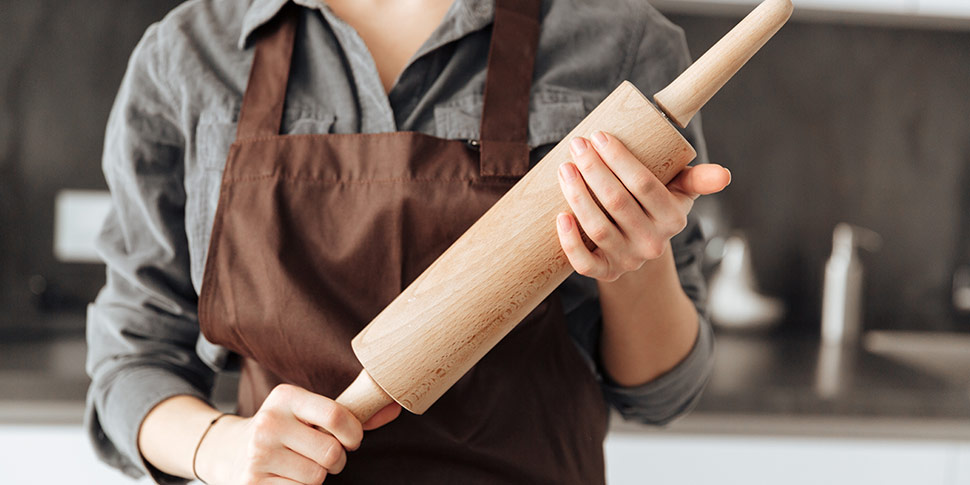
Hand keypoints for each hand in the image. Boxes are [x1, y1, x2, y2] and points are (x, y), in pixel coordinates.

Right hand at [195, 384, 400, 483]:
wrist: (231, 450)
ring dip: (317, 475)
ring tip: (300, 463)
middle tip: (322, 454)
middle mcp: (269, 422)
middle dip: (335, 459)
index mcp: (286, 397)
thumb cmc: (287, 429)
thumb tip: (395, 407)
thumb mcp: (310, 412)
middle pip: (331, 453)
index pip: (337, 414)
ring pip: (316, 476)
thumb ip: (352, 411)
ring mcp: (257, 454)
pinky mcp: (252, 482)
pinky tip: (286, 475)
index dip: (354, 433)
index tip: (351, 439)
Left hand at [556, 131, 729, 281]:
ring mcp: (628, 260)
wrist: (637, 247)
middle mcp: (652, 243)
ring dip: (577, 196)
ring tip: (565, 169)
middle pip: (617, 203)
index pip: (645, 185)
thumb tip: (724, 175)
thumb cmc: (655, 206)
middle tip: (577, 145)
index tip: (599, 136)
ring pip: (598, 228)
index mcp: (673, 219)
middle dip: (594, 170)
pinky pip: (584, 263)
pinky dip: (570, 241)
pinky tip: (560, 216)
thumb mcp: (680, 191)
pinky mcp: (605, 273)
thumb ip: (698, 178)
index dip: (620, 159)